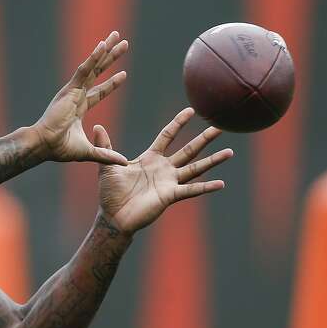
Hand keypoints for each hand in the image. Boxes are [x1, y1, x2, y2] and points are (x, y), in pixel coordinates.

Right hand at [33, 31, 129, 164]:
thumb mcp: (89, 152)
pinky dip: (93, 57)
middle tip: (122, 43)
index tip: (124, 74)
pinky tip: (102, 46)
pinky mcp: (69, 89)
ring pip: (92, 66)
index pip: (99, 92)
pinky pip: (83, 70)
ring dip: (105, 51)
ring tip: (116, 37)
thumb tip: (125, 163)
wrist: (44, 145)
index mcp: (78, 108)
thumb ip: (107, 155)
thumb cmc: (59, 149)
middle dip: (110, 58)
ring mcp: (72, 91)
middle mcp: (75, 95)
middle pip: (97, 72)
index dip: (111, 84)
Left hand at [95, 108, 233, 233]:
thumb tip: (96, 126)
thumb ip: (106, 146)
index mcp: (150, 158)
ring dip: (213, 160)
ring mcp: (169, 182)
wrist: (113, 217)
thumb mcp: (107, 166)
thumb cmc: (110, 193)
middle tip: (220, 126)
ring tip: (230, 151)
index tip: (191, 110)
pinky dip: (206, 187)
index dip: (178, 123)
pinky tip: (221, 183)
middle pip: (188, 149)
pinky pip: (191, 190)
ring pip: (196, 168)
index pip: (167, 136)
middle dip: (204, 138)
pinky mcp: (170, 196)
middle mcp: (164, 168)